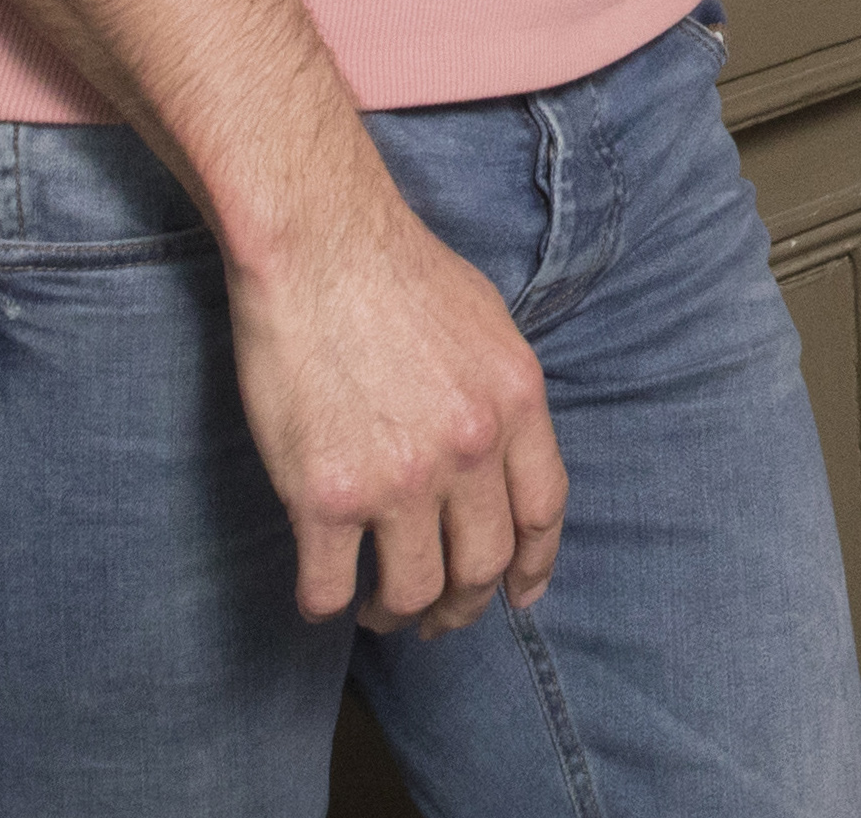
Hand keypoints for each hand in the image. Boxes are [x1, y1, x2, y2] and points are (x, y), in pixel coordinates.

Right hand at [226, 183, 565, 633]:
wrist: (317, 244)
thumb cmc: (395, 271)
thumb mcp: (489, 323)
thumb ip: (501, 395)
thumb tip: (502, 448)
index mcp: (516, 404)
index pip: (543, 512)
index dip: (533, 565)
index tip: (518, 594)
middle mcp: (470, 450)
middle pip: (482, 565)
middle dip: (463, 605)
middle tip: (439, 616)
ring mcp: (399, 480)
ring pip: (412, 592)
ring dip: (397, 615)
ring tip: (378, 611)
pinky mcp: (325, 497)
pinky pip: (330, 588)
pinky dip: (327, 605)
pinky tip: (322, 595)